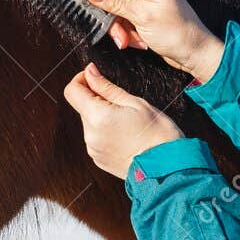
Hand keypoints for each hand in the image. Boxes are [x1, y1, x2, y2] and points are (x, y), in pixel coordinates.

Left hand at [63, 62, 182, 177]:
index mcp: (98, 117)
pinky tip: (126, 135)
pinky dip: (106, 132)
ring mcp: (93, 149)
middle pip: (83, 107)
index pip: (72, 91)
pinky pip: (96, 138)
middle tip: (123, 104)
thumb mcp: (135, 103)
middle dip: (98, 100)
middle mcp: (90, 134)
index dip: (82, 80)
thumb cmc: (157, 134)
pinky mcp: (99, 159)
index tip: (96, 78)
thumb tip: (90, 72)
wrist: (167, 167)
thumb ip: (107, 87)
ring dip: (103, 117)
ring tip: (128, 123)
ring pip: (90, 123)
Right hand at [88, 0, 225, 83]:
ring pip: (115, 6)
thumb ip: (115, 2)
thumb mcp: (143, 16)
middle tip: (107, 23)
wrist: (194, 53)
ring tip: (126, 39)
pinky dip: (125, 30)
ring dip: (116, 25)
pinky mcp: (143, 12)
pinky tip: (134, 40)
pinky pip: (123, 17)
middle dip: (108, 10)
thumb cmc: (178, 32)